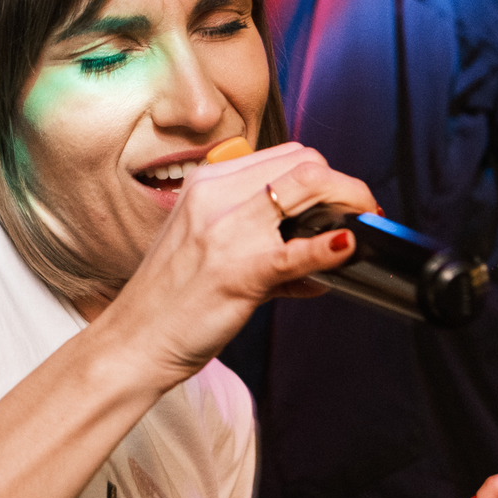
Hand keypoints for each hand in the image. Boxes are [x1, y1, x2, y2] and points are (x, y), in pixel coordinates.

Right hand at [104, 142, 379, 383]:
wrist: (134, 341)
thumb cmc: (168, 301)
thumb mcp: (208, 251)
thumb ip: (264, 242)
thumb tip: (322, 248)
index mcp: (207, 184)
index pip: (285, 156)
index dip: (325, 174)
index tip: (342, 199)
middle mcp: (216, 197)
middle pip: (305, 162)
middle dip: (345, 185)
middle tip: (362, 213)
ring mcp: (226, 231)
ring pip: (309, 185)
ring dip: (350, 203)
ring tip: (363, 228)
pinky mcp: (238, 270)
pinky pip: (298, 250)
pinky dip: (330, 247)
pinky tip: (344, 250)